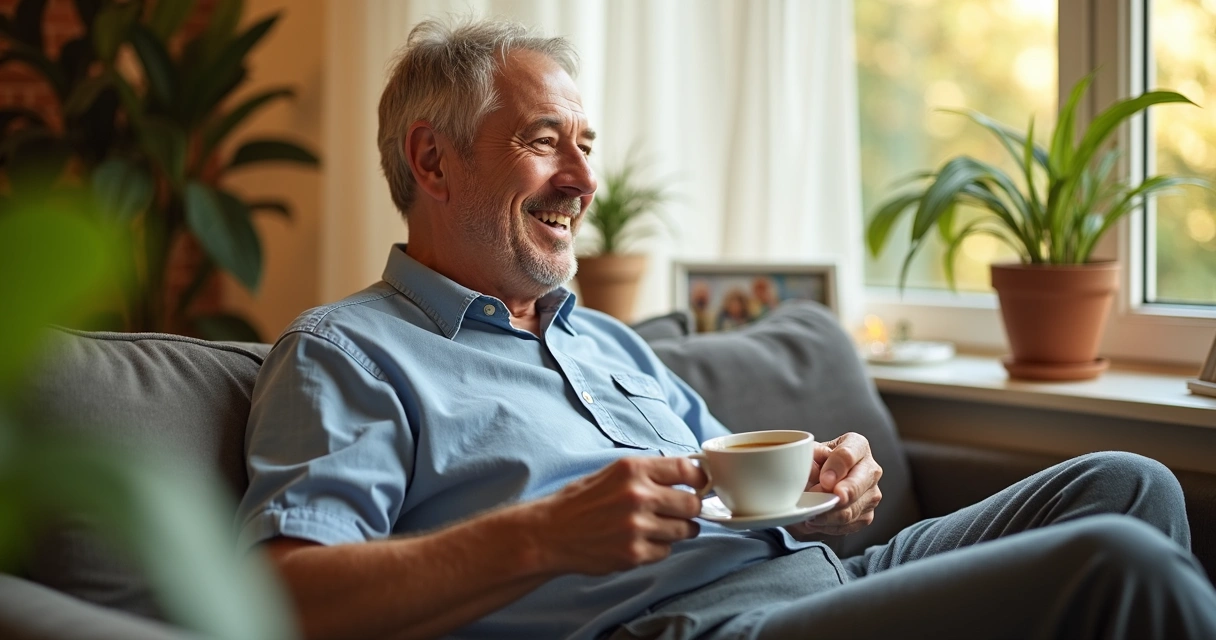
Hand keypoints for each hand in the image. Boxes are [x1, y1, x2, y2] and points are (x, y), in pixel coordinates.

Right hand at [531, 457, 706, 574]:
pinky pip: (666, 551)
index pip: (686, 469)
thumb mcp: (613, 472)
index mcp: (633, 469)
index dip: (699, 479)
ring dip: (677, 530)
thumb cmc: (580, 501)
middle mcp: (637, 496)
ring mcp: (637, 527)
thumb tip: (688, 475)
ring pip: (685, 530)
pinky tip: (639, 541)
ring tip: (655, 527)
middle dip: (690, 508)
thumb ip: (649, 473)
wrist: (550, 532)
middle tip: (678, 511)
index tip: (700, 485)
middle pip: (692, 504)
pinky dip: (658, 547)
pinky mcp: (634, 553)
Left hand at [786, 432, 882, 536]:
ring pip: (851, 509)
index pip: (848, 455)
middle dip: (839, 496)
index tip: (824, 480)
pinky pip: (848, 525)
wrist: (817, 482)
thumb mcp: (808, 453)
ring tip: (810, 512)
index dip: (836, 468)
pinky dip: (829, 526)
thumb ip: (809, 458)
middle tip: (821, 501)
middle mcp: (870, 469)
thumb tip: (812, 471)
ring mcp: (872, 494)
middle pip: (857, 485)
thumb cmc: (815, 462)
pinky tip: (817, 520)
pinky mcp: (867, 515)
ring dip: (828, 514)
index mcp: (857, 445)